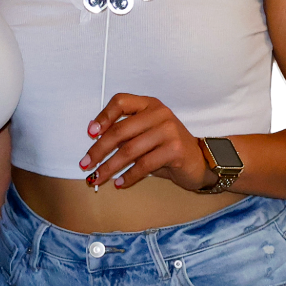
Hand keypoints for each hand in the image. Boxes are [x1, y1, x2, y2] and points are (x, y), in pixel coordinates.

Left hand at [79, 94, 215, 192]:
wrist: (200, 161)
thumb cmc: (167, 148)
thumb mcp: (146, 133)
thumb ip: (126, 132)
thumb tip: (94, 138)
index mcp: (149, 104)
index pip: (120, 101)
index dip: (103, 116)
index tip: (90, 133)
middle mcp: (159, 113)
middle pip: (120, 130)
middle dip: (99, 150)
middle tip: (86, 164)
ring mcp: (169, 130)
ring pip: (129, 150)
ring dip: (109, 167)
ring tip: (97, 178)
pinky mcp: (175, 150)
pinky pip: (144, 165)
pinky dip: (129, 176)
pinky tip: (120, 183)